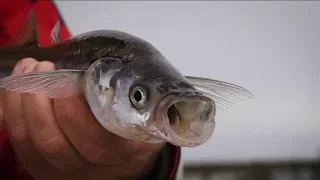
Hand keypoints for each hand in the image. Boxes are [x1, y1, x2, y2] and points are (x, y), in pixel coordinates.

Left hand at [2, 58, 164, 179]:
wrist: (126, 162)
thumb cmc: (136, 132)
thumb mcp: (150, 118)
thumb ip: (143, 101)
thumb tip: (120, 72)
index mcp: (121, 154)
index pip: (94, 142)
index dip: (74, 112)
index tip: (70, 79)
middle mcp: (89, 169)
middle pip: (53, 143)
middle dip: (40, 100)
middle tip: (45, 67)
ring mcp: (63, 171)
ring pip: (31, 143)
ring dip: (21, 102)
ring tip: (30, 69)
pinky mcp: (43, 168)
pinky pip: (18, 143)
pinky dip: (10, 113)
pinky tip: (16, 88)